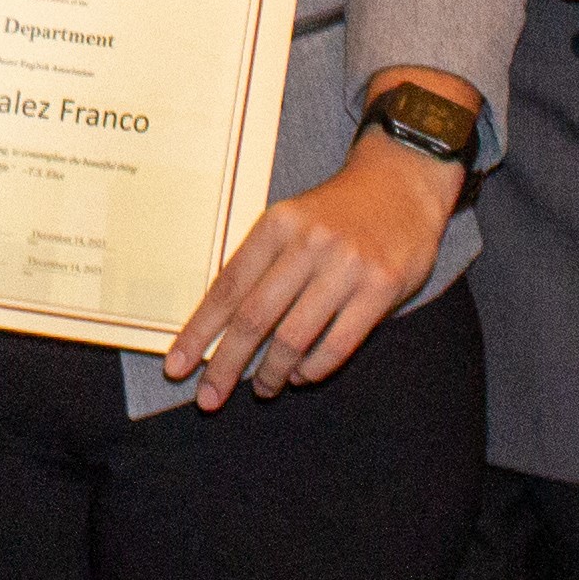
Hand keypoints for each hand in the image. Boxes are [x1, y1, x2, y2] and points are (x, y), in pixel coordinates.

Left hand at [160, 75, 470, 412]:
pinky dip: (314, 369)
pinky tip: (301, 375)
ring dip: (272, 373)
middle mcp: (309, 244)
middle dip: (226, 364)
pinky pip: (338, 344)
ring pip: (294, 337)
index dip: (198, 332)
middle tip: (209, 398)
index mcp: (277, 225)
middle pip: (255, 318)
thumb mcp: (291, 220)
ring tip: (263, 388)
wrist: (402, 181)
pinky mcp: (382, 287)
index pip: (227, 288)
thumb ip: (261, 264)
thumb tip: (218, 325)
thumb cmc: (337, 211)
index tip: (176, 366)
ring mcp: (348, 266)